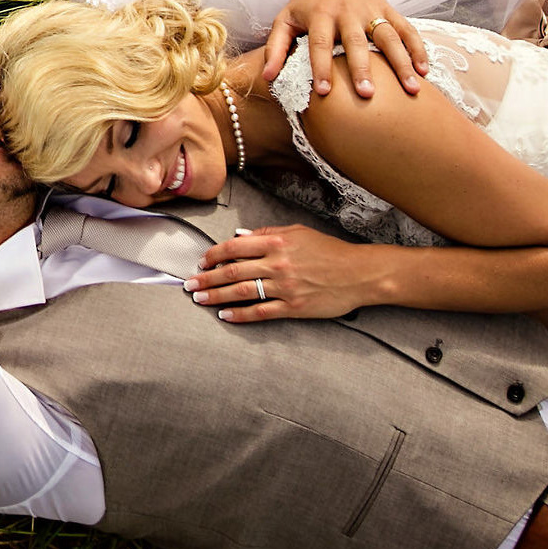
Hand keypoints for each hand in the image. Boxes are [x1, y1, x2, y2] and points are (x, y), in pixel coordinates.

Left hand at [183, 225, 382, 321]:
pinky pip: (261, 312)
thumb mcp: (298, 232)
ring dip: (217, 296)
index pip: (235, 247)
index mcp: (278, 242)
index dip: (214, 254)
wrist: (358, 274)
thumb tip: (240, 237)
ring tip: (200, 299)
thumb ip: (268, 234)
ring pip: (242, 291)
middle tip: (189, 285)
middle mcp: (278, 264)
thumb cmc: (329, 251)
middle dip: (207, 278)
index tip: (201, 261)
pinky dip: (241, 315)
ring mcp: (285, 287)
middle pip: (233, 271)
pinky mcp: (293, 307)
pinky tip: (225, 316)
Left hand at [263, 0, 426, 97]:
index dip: (321, 68)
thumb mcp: (285, 20)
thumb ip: (276, 48)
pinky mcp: (388, 9)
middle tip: (368, 95)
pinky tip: (425, 71)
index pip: (320, 44)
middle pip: (356, 42)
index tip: (323, 92)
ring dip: (401, 62)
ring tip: (410, 89)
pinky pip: (405, 29)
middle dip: (362, 68)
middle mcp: (347, 11)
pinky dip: (417, 48)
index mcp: (320, 15)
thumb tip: (267, 78)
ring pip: (387, 37)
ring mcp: (370, 10)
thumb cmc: (305, 4)